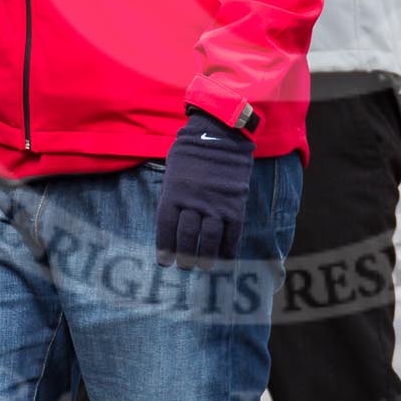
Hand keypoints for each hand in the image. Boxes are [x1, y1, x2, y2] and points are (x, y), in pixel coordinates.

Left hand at [153, 109, 254, 269]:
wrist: (221, 134)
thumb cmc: (192, 152)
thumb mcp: (173, 171)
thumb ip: (173, 197)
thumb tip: (172, 223)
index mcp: (174, 193)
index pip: (166, 228)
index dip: (165, 248)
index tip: (165, 263)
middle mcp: (193, 202)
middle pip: (187, 237)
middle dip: (184, 256)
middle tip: (184, 266)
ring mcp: (216, 204)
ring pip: (209, 240)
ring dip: (205, 257)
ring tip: (203, 266)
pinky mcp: (235, 205)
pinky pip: (232, 234)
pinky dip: (229, 249)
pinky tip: (226, 258)